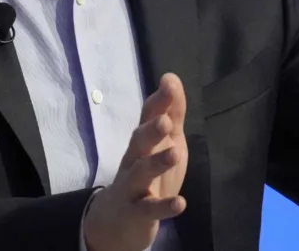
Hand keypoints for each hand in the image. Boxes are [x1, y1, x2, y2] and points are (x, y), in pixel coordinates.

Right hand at [84, 74, 188, 250]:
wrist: (118, 221)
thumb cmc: (147, 175)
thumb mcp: (164, 142)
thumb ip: (171, 112)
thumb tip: (172, 78)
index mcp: (142, 142)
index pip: (147, 117)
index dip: (158, 101)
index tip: (169, 83)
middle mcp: (133, 160)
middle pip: (138, 142)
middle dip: (151, 130)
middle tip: (165, 121)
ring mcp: (132, 187)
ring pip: (140, 173)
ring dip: (156, 163)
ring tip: (175, 153)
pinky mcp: (136, 213)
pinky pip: (149, 210)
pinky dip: (164, 207)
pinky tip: (180, 203)